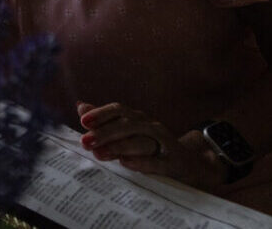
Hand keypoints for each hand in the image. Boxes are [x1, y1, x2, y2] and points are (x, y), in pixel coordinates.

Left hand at [77, 101, 227, 190]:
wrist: (189, 164)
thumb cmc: (151, 146)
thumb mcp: (127, 132)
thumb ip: (105, 121)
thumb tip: (81, 106)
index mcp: (138, 118)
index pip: (119, 110)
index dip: (101, 113)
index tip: (83, 121)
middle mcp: (151, 126)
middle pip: (128, 125)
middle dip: (105, 132)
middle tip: (85, 142)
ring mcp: (164, 143)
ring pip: (142, 141)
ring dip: (119, 146)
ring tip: (99, 153)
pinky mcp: (173, 162)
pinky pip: (157, 161)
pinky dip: (142, 162)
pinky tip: (125, 163)